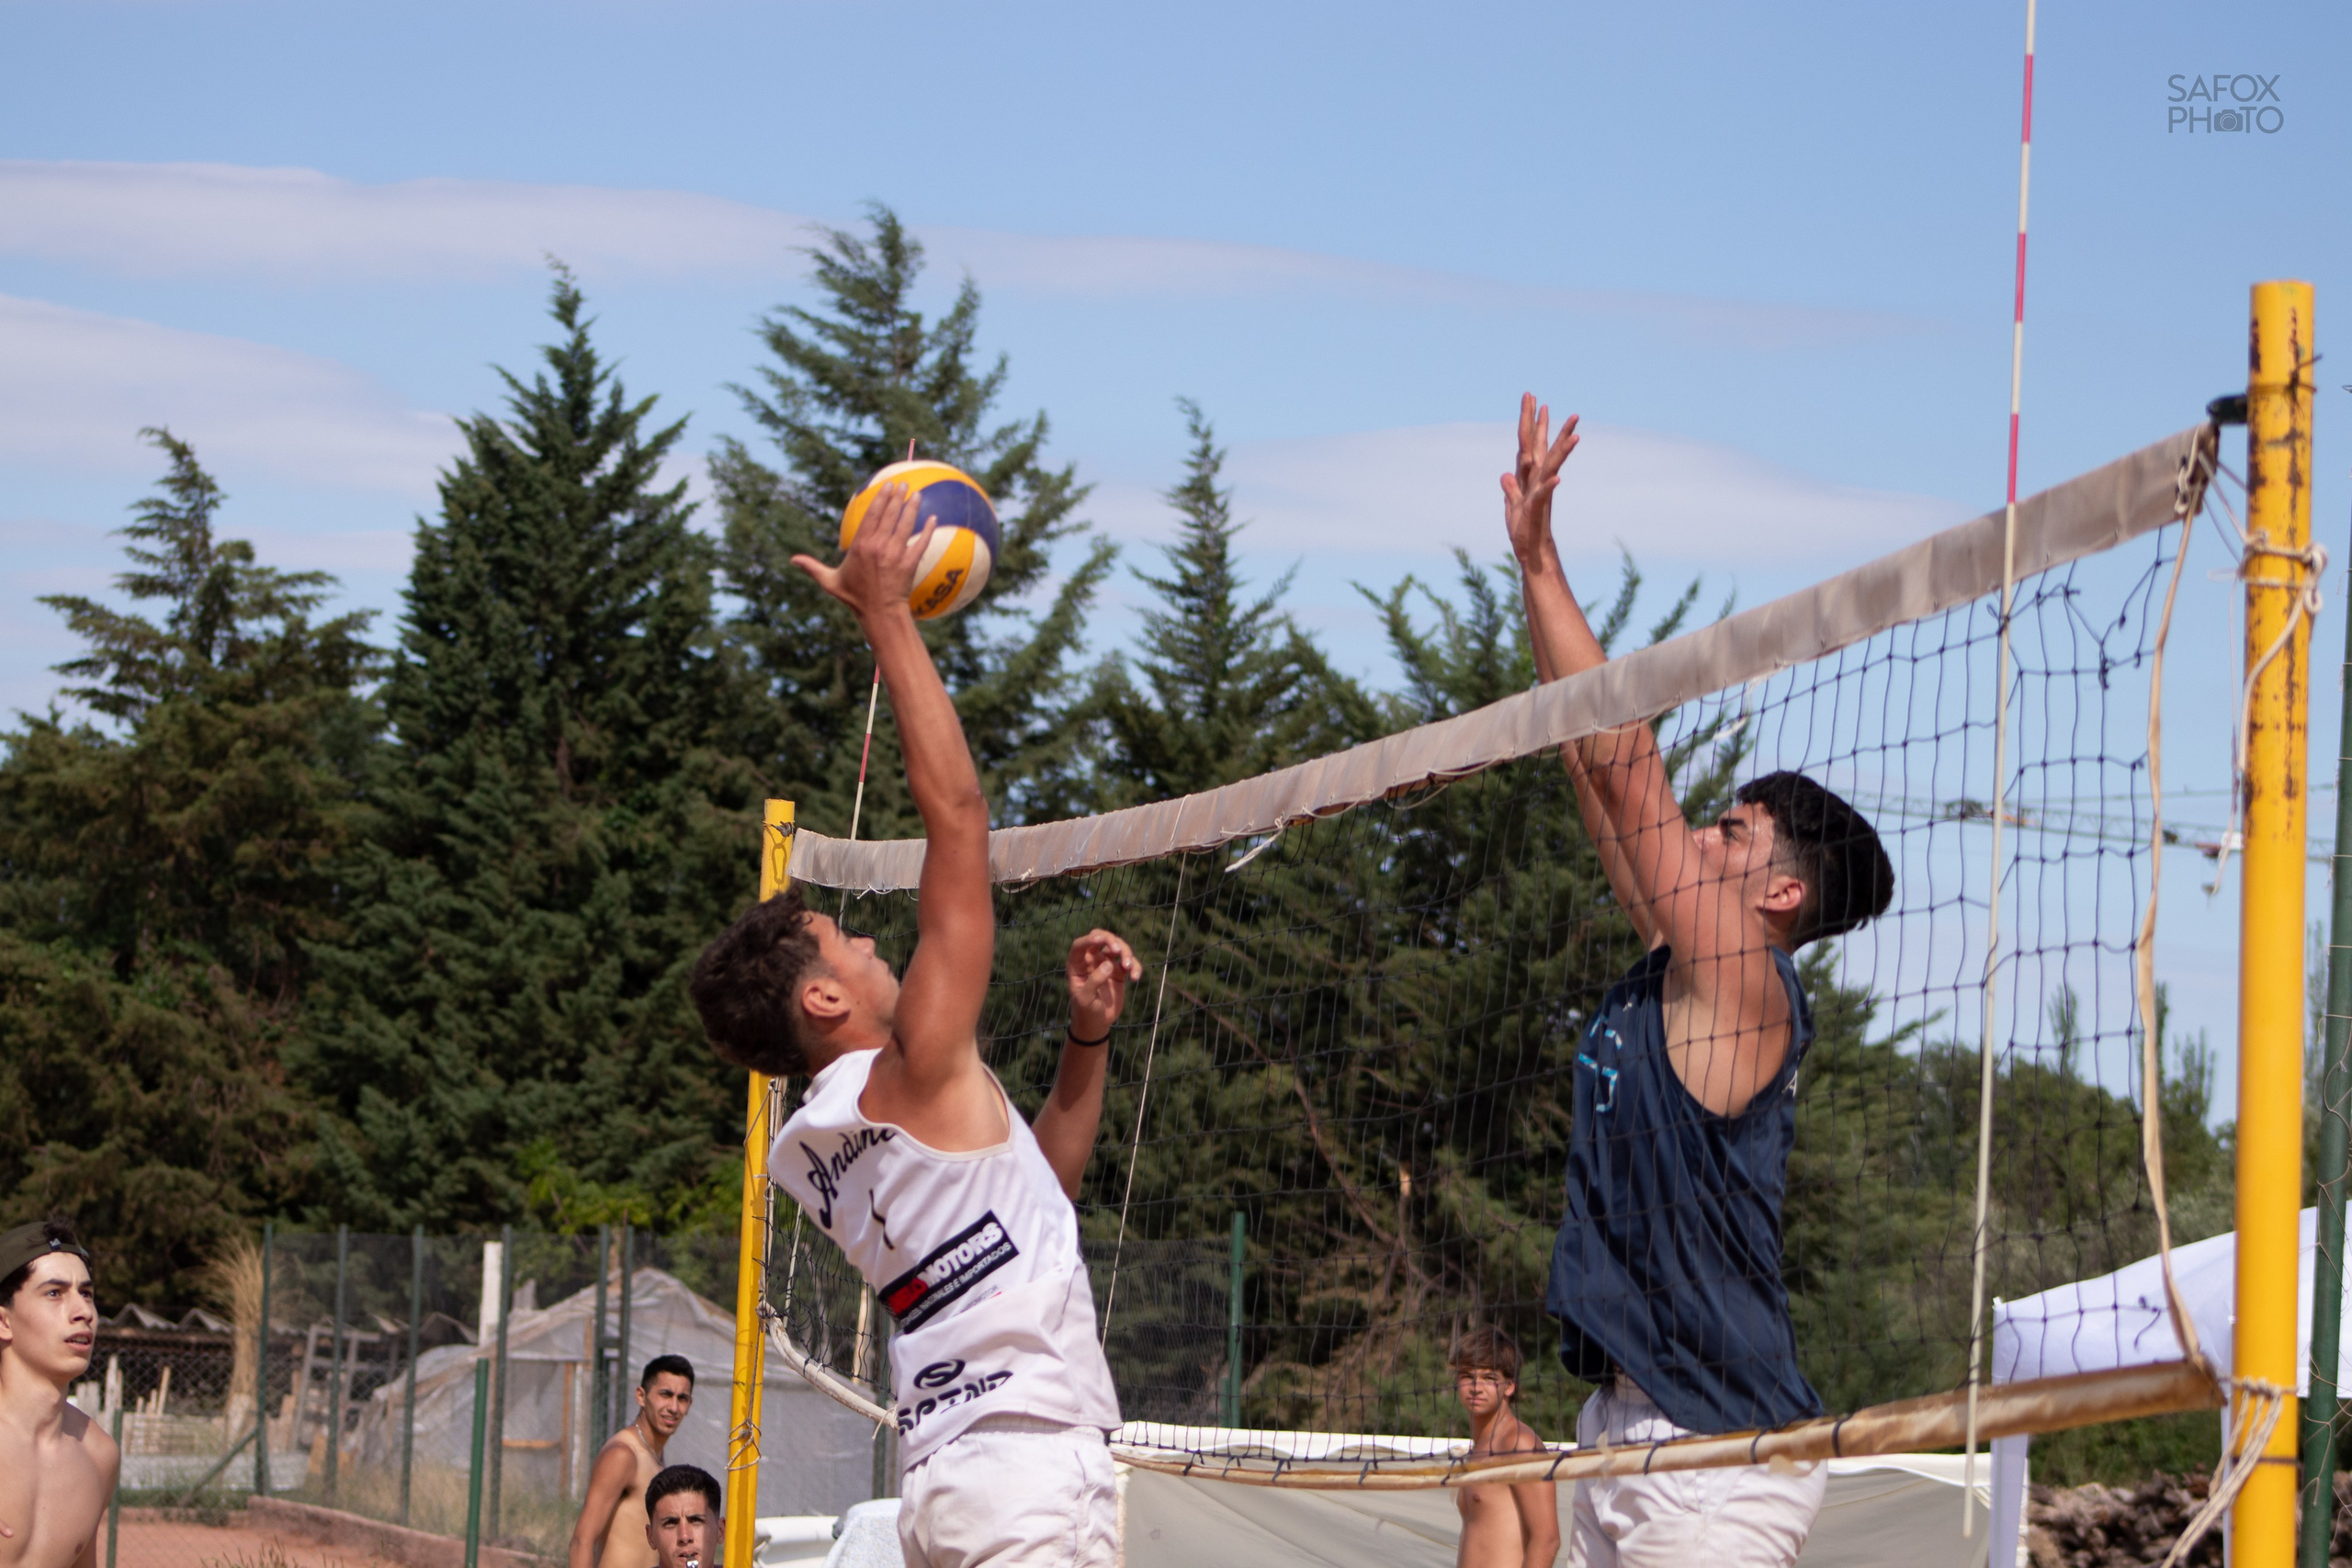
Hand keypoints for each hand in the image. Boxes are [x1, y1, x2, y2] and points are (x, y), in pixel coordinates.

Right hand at [790, 482, 935, 623]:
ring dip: (912, 508)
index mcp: (860, 546)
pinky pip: (921, 543)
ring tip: (917, 494)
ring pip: (905, 525)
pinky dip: (928, 530)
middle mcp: (879, 546)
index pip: (872, 515)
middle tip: (903, 484)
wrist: (879, 613)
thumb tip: (792, 560)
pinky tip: (933, 519)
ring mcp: (896, 554)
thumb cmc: (854, 597)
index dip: (880, 498)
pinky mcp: (909, 563)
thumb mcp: (830, 581)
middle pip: (890, 515)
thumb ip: (813, 568)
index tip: (887, 486)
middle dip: (897, 497)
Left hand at [1066, 929, 1142, 1038]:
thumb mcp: (1085, 998)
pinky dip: (1135, 966)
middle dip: (1111, 940)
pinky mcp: (1119, 972)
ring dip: (1126, 953)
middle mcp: (1091, 961)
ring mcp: (1106, 964)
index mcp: (1077, 965)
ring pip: (1117, 947)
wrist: (1097, 1024)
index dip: (1089, 939)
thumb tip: (1109, 964)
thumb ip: (1094, 981)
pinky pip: (1129, 962)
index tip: (1100, 940)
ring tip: (1128, 968)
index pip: (1080, 945)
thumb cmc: (1085, 1011)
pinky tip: (1135, 978)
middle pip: (1101, 939)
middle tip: (1118, 950)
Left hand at [1499, 393, 1579, 569]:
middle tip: (1541, 400)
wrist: (1532, 555)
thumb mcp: (1512, 506)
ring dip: (1562, 449)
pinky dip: (1550, 486)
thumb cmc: (1524, 532)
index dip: (1529, 423)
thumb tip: (1505, 474)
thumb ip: (1511, 489)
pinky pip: (1545, 495)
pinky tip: (1558, 477)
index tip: (1532, 400)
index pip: (1528, 445)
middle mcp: (1537, 481)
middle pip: (1539, 447)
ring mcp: (1540, 493)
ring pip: (1551, 466)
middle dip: (1540, 424)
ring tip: (1576, 432)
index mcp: (1529, 477)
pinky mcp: (1539, 509)